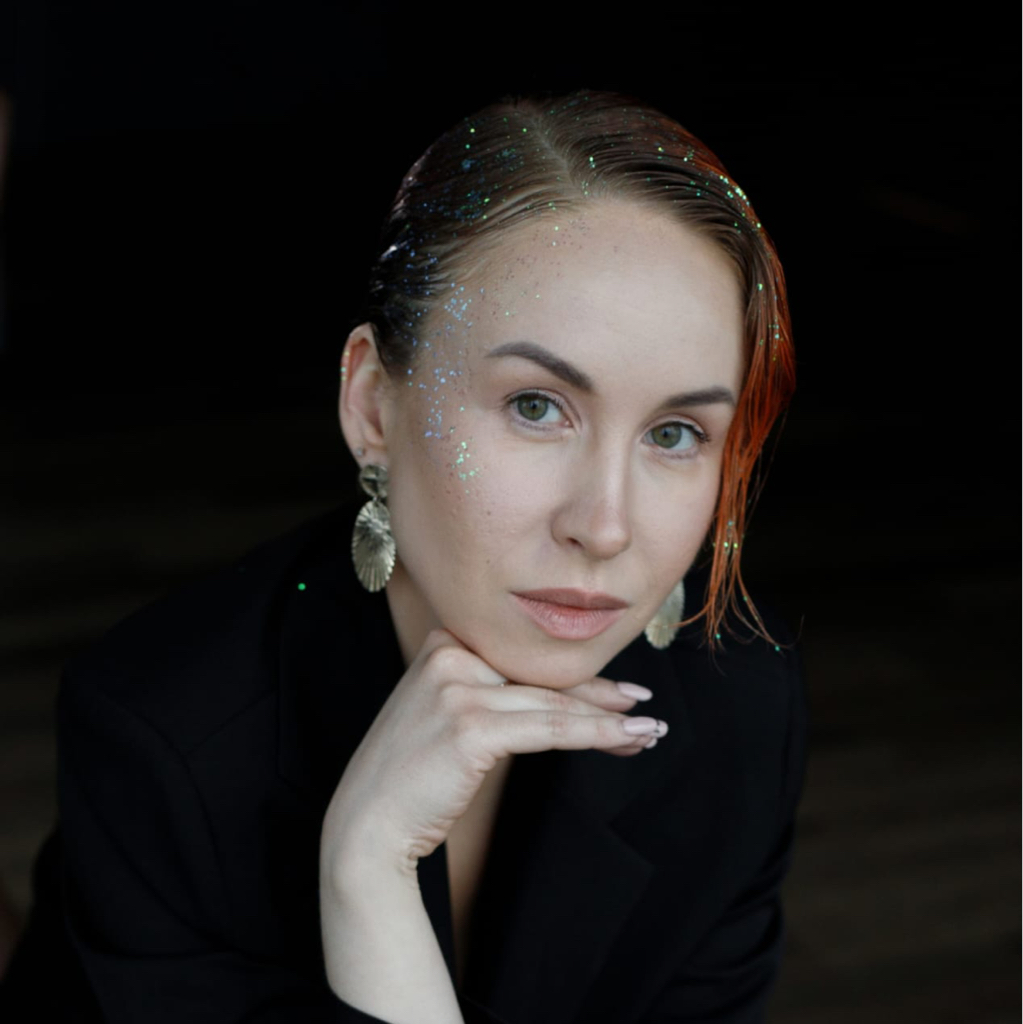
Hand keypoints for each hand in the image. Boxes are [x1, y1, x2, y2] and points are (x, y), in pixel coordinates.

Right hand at [320, 629, 666, 879]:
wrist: (366, 827)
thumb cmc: (410, 778)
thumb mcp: (445, 717)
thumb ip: (488, 694)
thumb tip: (553, 696)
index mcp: (443, 644)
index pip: (525, 660)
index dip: (574, 678)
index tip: (615, 691)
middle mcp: (449, 655)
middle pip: (541, 677)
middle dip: (598, 696)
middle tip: (641, 706)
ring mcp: (457, 687)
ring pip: (552, 703)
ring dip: (609, 718)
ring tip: (648, 730)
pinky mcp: (471, 724)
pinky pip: (550, 728)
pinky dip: (596, 734)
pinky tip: (627, 739)